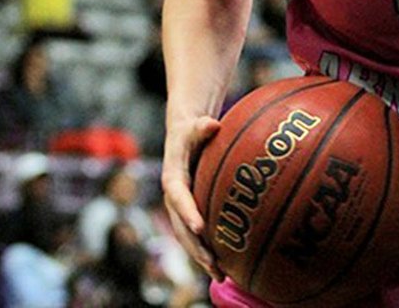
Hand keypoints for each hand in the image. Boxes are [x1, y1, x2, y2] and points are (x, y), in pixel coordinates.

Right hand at [162, 114, 222, 280]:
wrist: (184, 136)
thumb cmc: (192, 130)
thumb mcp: (194, 126)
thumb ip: (201, 127)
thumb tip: (212, 123)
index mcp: (172, 178)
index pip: (179, 198)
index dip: (188, 212)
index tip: (200, 228)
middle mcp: (174, 198)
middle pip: (182, 227)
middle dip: (196, 247)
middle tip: (213, 263)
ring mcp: (181, 208)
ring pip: (189, 237)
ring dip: (202, 256)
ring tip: (221, 275)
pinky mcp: (190, 213)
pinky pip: (197, 236)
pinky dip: (208, 251)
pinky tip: (225, 267)